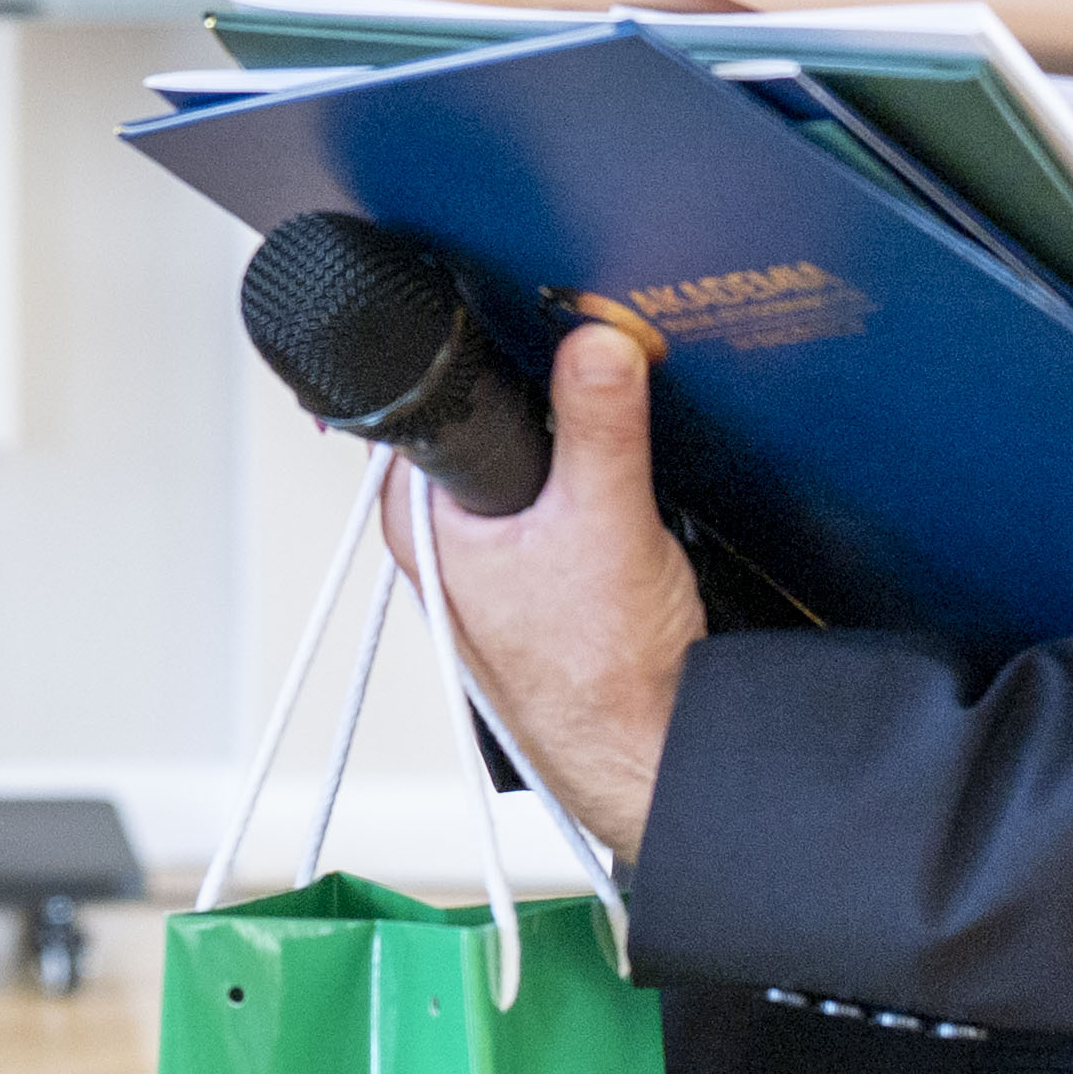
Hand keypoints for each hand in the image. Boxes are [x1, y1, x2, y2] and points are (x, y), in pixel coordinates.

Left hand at [380, 324, 706, 861]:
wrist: (649, 756)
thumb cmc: (601, 682)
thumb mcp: (608, 525)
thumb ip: (601, 428)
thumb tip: (595, 341)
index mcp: (422, 521)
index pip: (441, 399)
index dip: (494, 350)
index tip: (545, 317)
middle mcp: (443, 539)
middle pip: (491, 422)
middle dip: (546, 394)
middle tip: (602, 369)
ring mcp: (489, 560)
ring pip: (530, 461)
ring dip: (575, 443)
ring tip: (617, 440)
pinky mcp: (538, 575)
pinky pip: (558, 496)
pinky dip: (592, 482)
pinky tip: (625, 490)